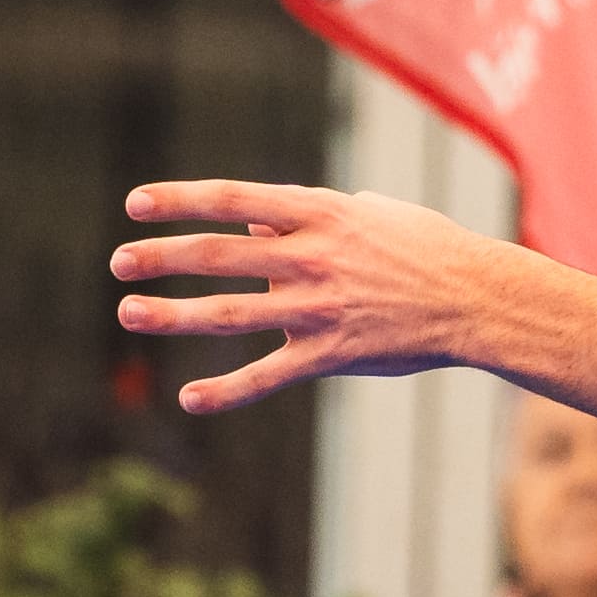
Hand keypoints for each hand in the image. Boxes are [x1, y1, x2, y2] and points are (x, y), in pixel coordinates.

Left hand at [110, 179, 504, 410]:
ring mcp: (318, 308)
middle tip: (119, 262)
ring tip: (128, 313)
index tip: (135, 204)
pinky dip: (226, 391)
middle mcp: (310, 257)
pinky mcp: (330, 354)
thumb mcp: (368, 211)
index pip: (232, 199)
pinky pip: (267, 375)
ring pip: (230, 313)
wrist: (477, 298)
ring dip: (172, 314)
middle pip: (219, 254)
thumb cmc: (425, 246)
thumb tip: (252, 214)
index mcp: (318, 213)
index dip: (179, 200)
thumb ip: (307, 212)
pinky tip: (188, 398)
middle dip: (161, 257)